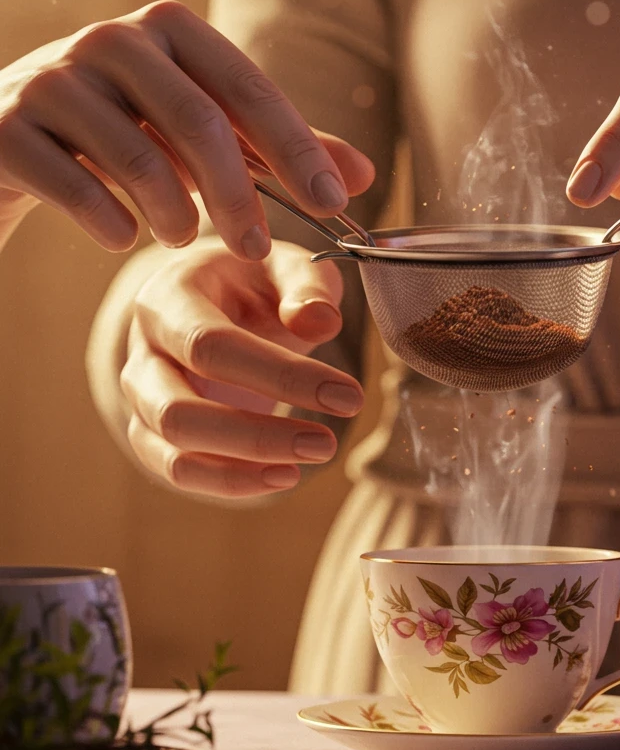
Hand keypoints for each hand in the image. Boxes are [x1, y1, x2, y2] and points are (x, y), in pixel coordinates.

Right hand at [0, 0, 373, 257]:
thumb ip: (277, 148)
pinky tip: (124, 239)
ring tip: (184, 238)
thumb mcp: (205, 130)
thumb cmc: (128, 129)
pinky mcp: (8, 127)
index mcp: (172, 32)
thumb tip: (363, 175)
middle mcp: (114, 41)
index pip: (251, 92)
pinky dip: (112, 224)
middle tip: (257, 248)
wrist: (10, 131)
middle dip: (240, 196)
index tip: (336, 206)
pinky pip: (75, 186)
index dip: (298, 151)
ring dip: (176, 216)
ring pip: (139, 158)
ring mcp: (54, 80)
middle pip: (201, 124)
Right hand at [120, 239, 362, 498]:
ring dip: (243, 469)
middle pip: (179, 410)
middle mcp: (142, 348)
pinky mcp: (149, 430)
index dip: (281, 377)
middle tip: (328, 444)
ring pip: (173, 449)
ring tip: (309, 462)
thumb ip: (306, 287)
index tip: (350, 397)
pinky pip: (176, 469)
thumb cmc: (255, 282)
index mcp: (168, 297)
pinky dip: (229, 482)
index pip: (212, 346)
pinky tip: (284, 476)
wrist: (216, 297)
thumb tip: (321, 321)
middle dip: (258, 436)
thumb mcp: (286, 267)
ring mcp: (140, 394)